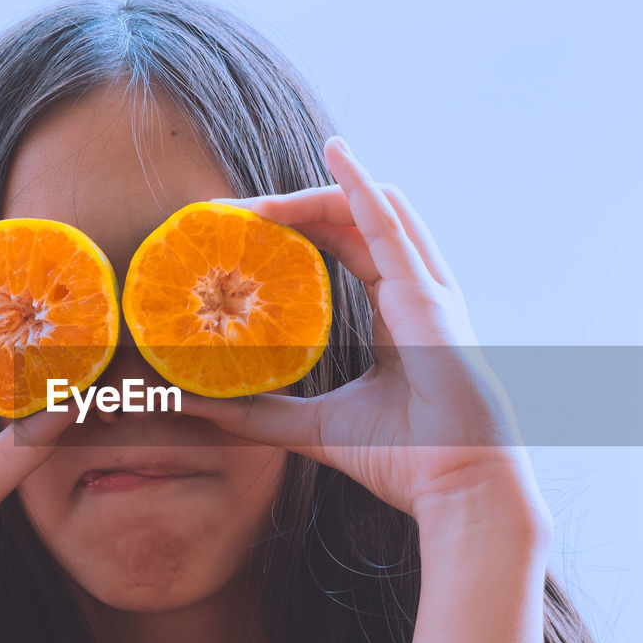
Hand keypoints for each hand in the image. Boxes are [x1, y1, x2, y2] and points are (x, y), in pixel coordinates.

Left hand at [177, 137, 550, 560]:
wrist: (457, 489)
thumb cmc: (403, 461)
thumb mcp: (310, 428)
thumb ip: (254, 413)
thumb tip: (186, 402)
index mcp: (396, 315)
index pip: (343, 247)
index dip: (293, 229)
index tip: (236, 231)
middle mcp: (416, 292)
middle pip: (351, 221)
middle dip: (291, 208)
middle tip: (228, 213)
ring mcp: (428, 289)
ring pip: (372, 210)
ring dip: (313, 194)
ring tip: (254, 200)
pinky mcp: (429, 296)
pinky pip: (392, 226)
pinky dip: (362, 186)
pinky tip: (337, 154)